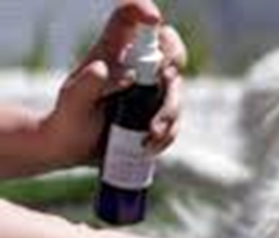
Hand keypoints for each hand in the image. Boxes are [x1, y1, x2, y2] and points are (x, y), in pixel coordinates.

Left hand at [40, 0, 187, 166]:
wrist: (74, 150)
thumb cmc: (68, 120)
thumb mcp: (72, 103)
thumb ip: (85, 86)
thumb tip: (102, 69)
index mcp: (114, 51)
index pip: (129, 18)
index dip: (144, 11)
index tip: (153, 19)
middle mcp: (137, 66)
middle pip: (169, 49)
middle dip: (173, 63)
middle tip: (164, 80)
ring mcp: (152, 90)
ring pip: (177, 90)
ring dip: (170, 112)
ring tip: (150, 136)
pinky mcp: (160, 114)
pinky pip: (176, 121)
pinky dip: (168, 135)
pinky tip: (149, 147)